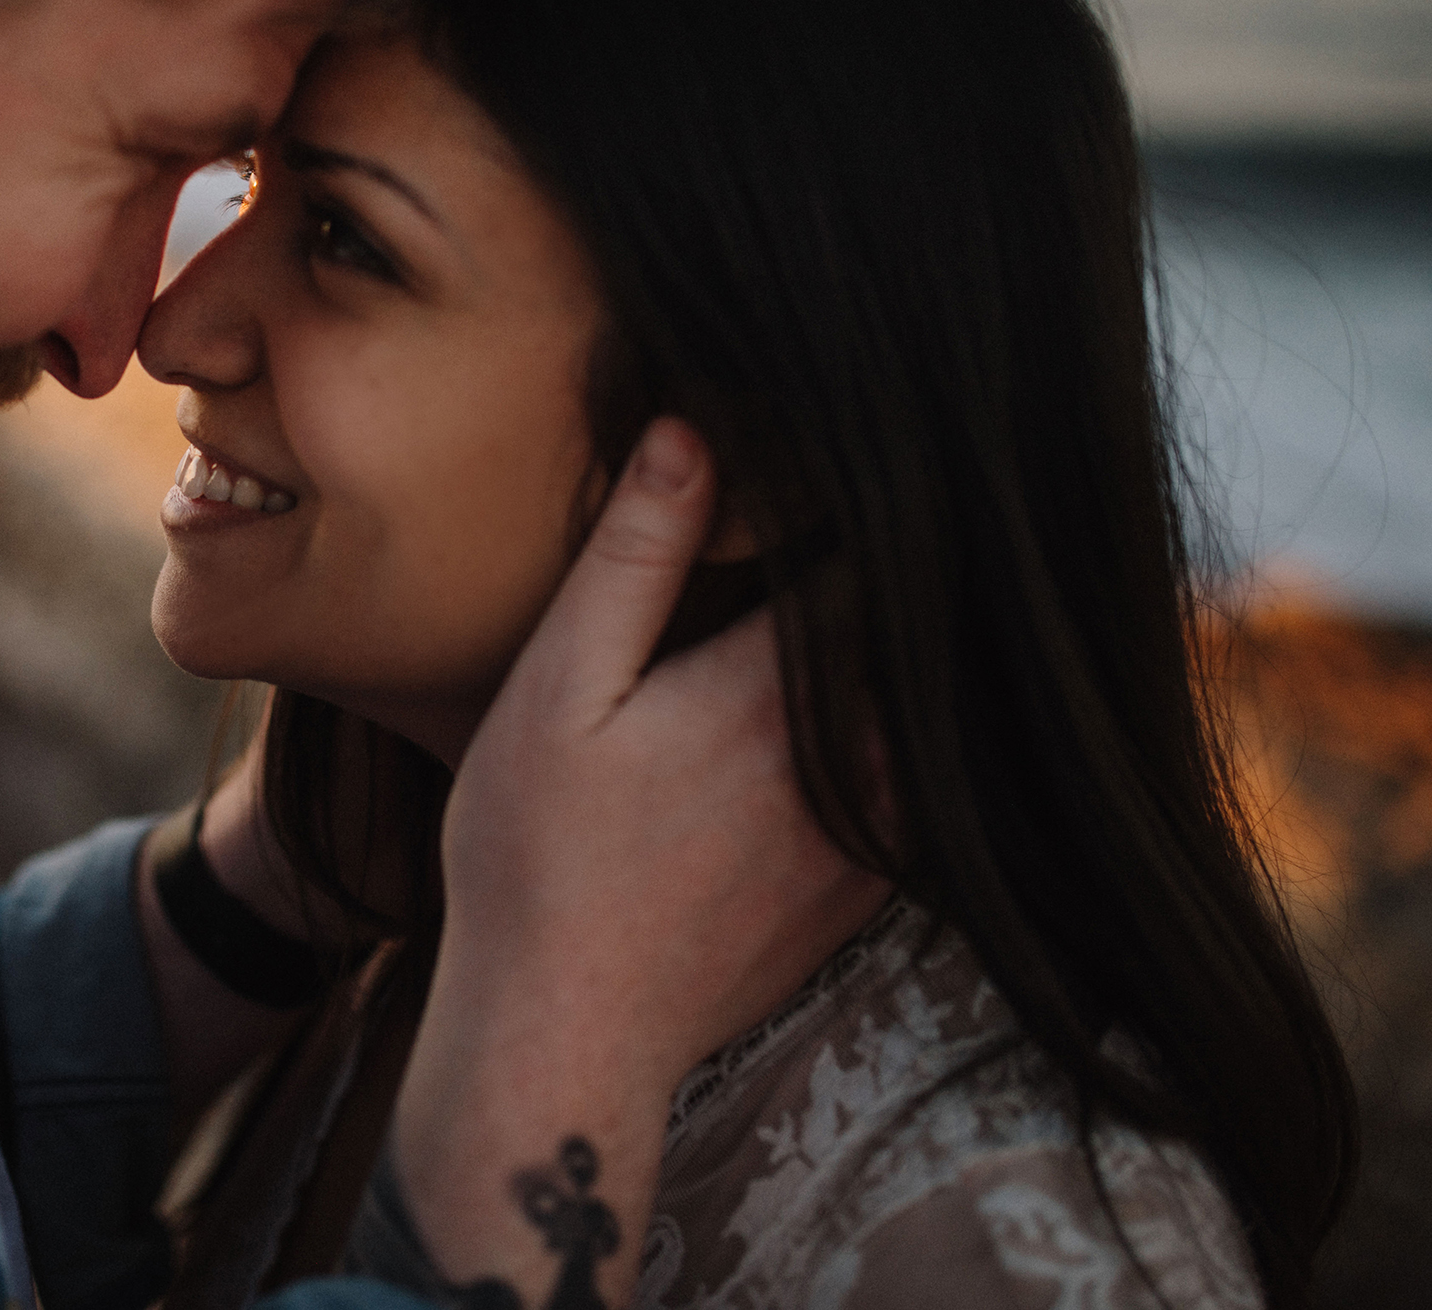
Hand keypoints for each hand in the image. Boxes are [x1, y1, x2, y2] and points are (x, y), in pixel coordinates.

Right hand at [388, 418, 888, 1307]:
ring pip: (927, 704)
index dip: (852, 494)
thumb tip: (692, 430)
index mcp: (776, 687)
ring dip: (900, 653)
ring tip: (868, 592)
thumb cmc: (536, 855)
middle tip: (876, 499)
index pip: (865, 552)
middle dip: (890, 566)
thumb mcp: (557, 687)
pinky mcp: (874, 885)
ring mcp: (876, 829)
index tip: (835, 449)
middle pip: (913, 625)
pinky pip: (921, 781)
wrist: (565, 1033)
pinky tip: (833, 719)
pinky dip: (898, 735)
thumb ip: (633, 558)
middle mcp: (856, 754)